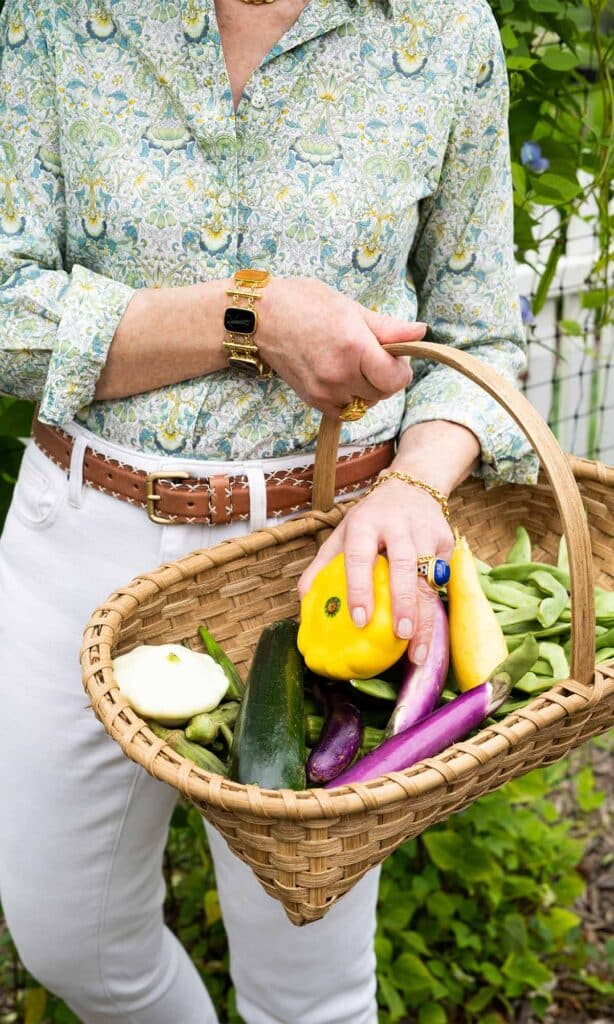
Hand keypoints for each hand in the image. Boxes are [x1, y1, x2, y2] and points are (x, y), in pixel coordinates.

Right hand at [257, 276, 425, 418]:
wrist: (262, 318)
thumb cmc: (306, 303)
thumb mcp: (352, 308)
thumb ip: (389, 328)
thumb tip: (421, 332)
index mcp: (354, 346)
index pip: (396, 379)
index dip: (401, 369)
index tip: (395, 356)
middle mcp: (340, 374)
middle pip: (383, 393)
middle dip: (385, 377)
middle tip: (372, 356)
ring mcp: (325, 390)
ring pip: (365, 404)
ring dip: (367, 389)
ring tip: (352, 364)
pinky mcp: (313, 400)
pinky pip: (345, 411)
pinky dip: (349, 399)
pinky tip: (339, 377)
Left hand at [297, 477, 453, 664]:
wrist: (411, 488)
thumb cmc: (370, 520)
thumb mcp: (342, 534)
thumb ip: (322, 566)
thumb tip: (304, 601)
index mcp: (365, 523)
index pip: (360, 556)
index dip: (360, 588)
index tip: (360, 620)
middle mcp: (397, 525)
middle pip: (404, 565)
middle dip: (403, 602)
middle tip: (400, 635)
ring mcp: (425, 532)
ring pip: (428, 577)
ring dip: (424, 616)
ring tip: (418, 650)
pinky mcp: (446, 542)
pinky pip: (441, 580)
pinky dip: (436, 609)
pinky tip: (430, 636)